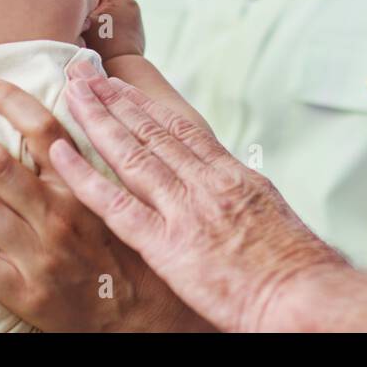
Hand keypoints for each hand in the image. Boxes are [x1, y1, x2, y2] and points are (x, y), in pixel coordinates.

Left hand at [0, 76, 209, 330]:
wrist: (146, 316)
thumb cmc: (132, 249)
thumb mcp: (124, 196)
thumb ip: (99, 152)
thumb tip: (84, 92)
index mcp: (84, 189)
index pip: (45, 132)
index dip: (11, 101)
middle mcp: (59, 218)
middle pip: (1, 165)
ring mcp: (40, 257)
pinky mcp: (25, 292)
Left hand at [50, 74, 351, 331]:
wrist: (305, 295)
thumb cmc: (298, 267)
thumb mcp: (272, 217)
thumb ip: (243, 198)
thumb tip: (232, 187)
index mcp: (231, 175)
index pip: (180, 129)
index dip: (145, 104)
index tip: (120, 84)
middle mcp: (206, 182)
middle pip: (151, 130)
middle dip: (114, 98)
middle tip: (85, 72)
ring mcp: (186, 211)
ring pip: (132, 153)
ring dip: (98, 119)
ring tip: (72, 92)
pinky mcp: (169, 245)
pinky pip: (117, 206)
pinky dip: (85, 177)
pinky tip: (61, 155)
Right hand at [84, 0, 144, 61]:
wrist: (121, 73)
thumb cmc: (101, 46)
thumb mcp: (83, 18)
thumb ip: (82, 0)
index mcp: (123, 1)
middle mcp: (133, 10)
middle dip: (100, 0)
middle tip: (86, 13)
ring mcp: (134, 26)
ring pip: (115, 11)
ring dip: (103, 16)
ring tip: (90, 29)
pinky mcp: (133, 40)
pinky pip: (118, 26)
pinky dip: (109, 29)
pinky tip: (98, 41)